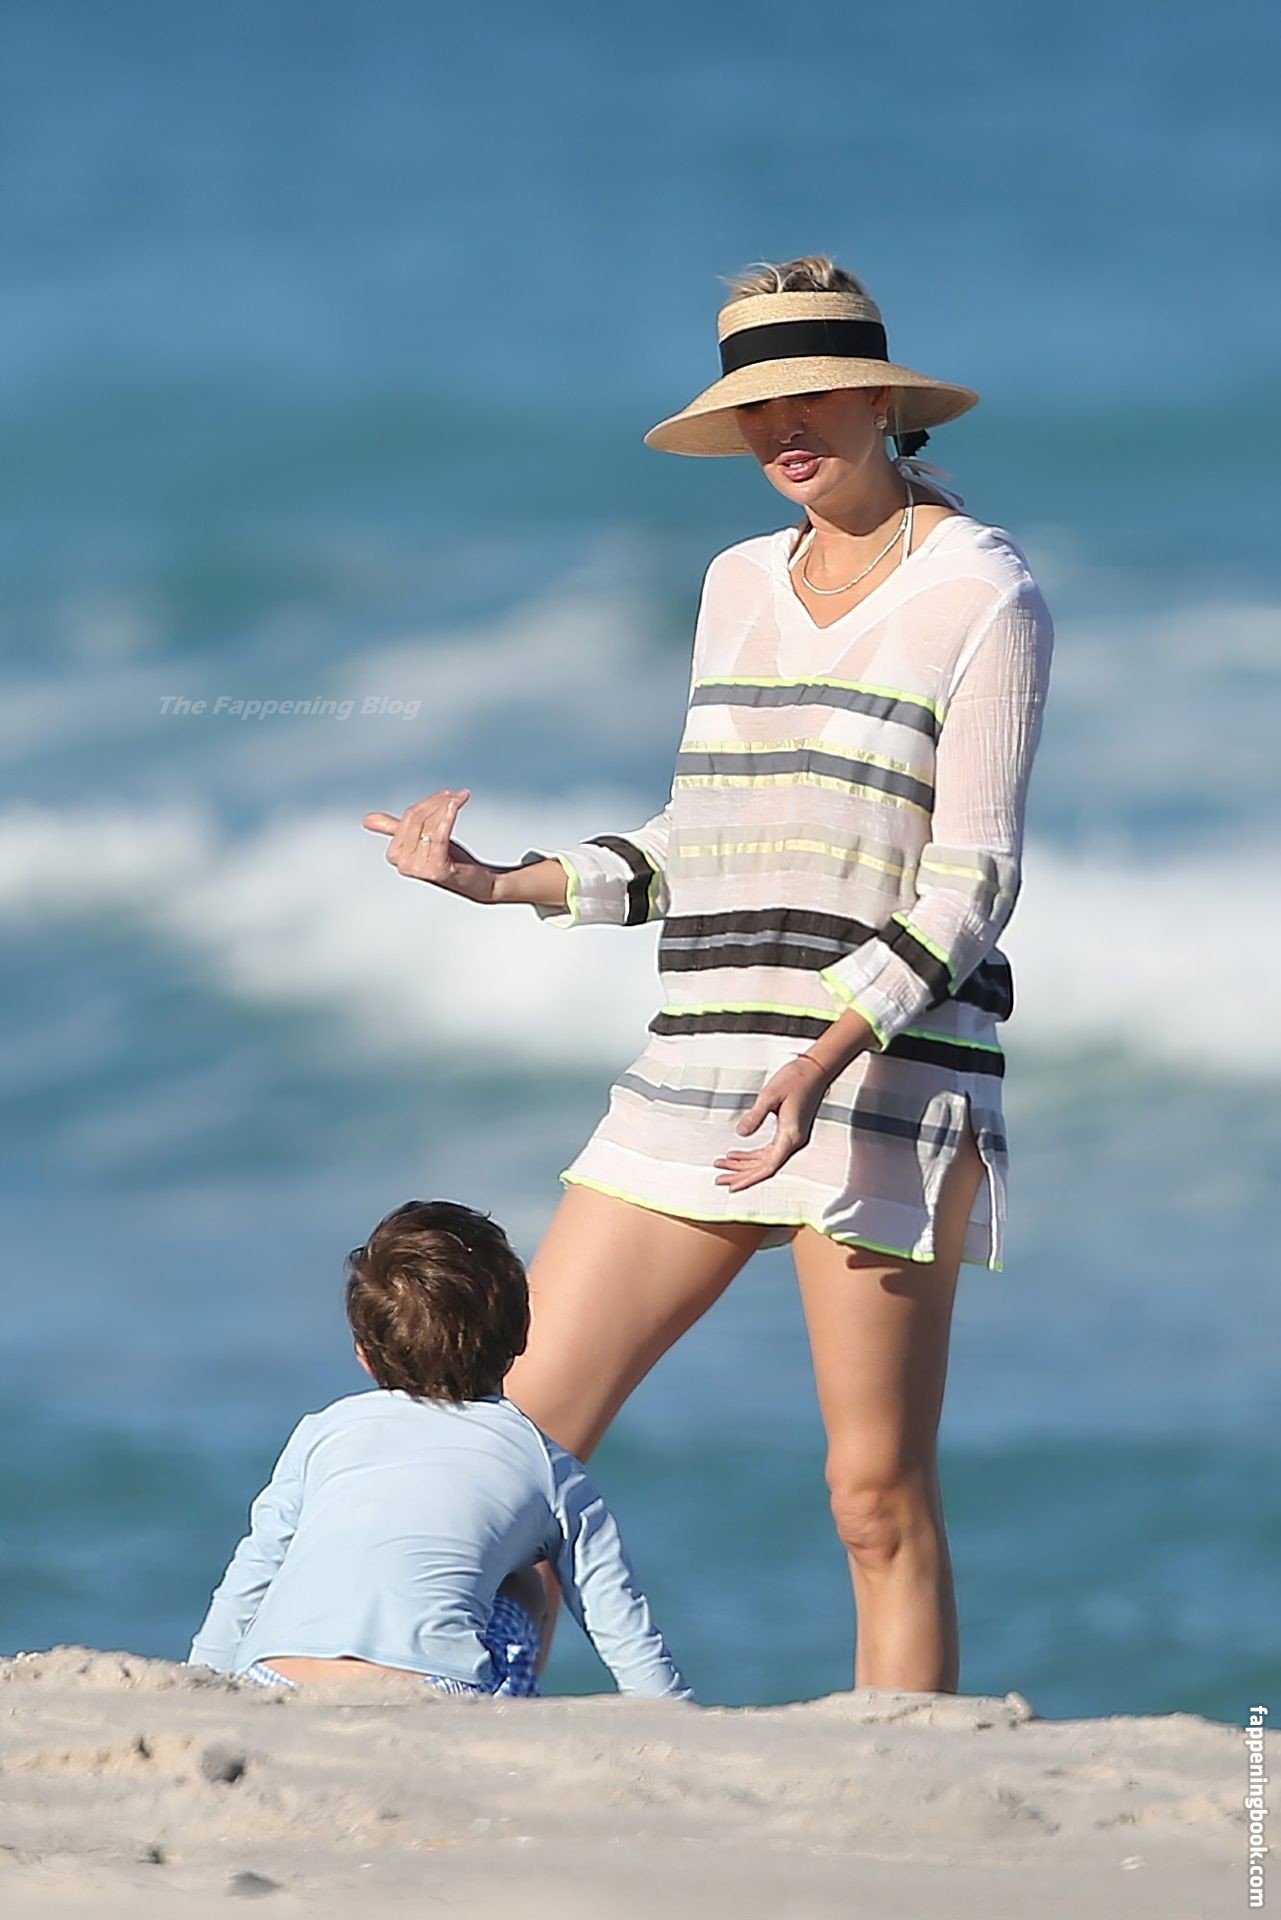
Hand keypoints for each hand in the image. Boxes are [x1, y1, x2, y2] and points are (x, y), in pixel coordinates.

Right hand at [362, 789, 497, 903]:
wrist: (476, 881)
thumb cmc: (449, 859)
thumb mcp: (420, 840)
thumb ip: (395, 830)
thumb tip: (366, 820)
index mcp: (394, 855)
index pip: (408, 818)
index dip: (427, 803)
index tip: (446, 795)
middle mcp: (403, 865)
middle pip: (418, 820)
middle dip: (438, 803)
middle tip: (457, 795)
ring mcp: (418, 870)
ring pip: (430, 826)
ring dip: (448, 808)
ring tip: (461, 798)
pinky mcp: (436, 871)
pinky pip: (440, 836)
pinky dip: (448, 817)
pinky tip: (456, 803)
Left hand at [713, 1056, 830, 1191]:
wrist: (815, 1070)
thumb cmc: (795, 1079)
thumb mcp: (769, 1095)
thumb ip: (755, 1116)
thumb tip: (741, 1134)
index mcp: (790, 1136)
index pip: (768, 1167)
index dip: (749, 1178)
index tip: (732, 1185)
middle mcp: (793, 1141)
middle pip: (764, 1168)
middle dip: (740, 1174)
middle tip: (719, 1179)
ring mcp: (792, 1138)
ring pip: (765, 1161)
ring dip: (743, 1165)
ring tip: (722, 1165)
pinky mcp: (789, 1133)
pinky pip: (768, 1151)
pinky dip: (751, 1155)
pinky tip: (736, 1155)